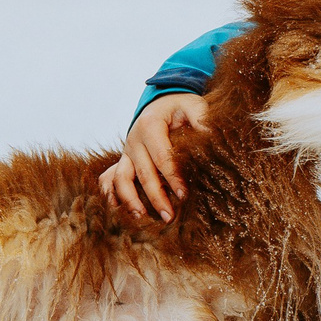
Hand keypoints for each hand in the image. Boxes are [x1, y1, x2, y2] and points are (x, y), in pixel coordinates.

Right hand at [99, 93, 208, 221]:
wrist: (162, 102)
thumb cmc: (180, 107)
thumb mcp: (193, 105)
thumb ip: (201, 118)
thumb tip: (210, 137)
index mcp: (150, 125)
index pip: (162, 157)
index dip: (173, 178)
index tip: (184, 196)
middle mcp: (134, 139)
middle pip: (143, 173)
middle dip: (156, 197)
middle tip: (169, 217)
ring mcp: (126, 151)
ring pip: (121, 179)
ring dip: (130, 200)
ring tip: (142, 218)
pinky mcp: (124, 160)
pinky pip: (109, 179)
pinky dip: (112, 194)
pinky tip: (119, 211)